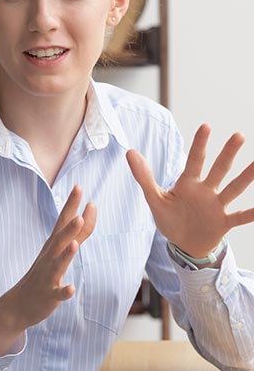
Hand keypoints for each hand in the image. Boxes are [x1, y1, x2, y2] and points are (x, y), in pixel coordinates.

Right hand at [0, 185, 95, 354]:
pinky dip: (63, 291)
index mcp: (52, 245)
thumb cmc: (43, 274)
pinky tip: (70, 289)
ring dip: (66, 254)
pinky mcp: (48, 295)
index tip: (79, 187)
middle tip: (82, 211)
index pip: (62, 221)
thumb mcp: (60, 251)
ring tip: (75, 243)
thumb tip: (90, 210)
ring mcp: (47, 276)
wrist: (20, 304)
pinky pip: (57, 294)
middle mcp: (49, 257)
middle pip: (60, 239)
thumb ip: (78, 232)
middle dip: (70, 226)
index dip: (71, 205)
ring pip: (57, 264)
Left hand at [127, 123, 253, 258]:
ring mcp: (216, 206)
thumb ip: (144, 176)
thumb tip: (130, 151)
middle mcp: (205, 191)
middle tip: (238, 136)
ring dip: (246, 177)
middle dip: (227, 153)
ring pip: (233, 188)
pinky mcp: (223, 223)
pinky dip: (252, 213)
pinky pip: (240, 217)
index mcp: (188, 184)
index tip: (206, 126)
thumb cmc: (170, 219)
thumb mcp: (154, 198)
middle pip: (218, 169)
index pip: (194, 160)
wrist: (183, 244)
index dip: (199, 144)